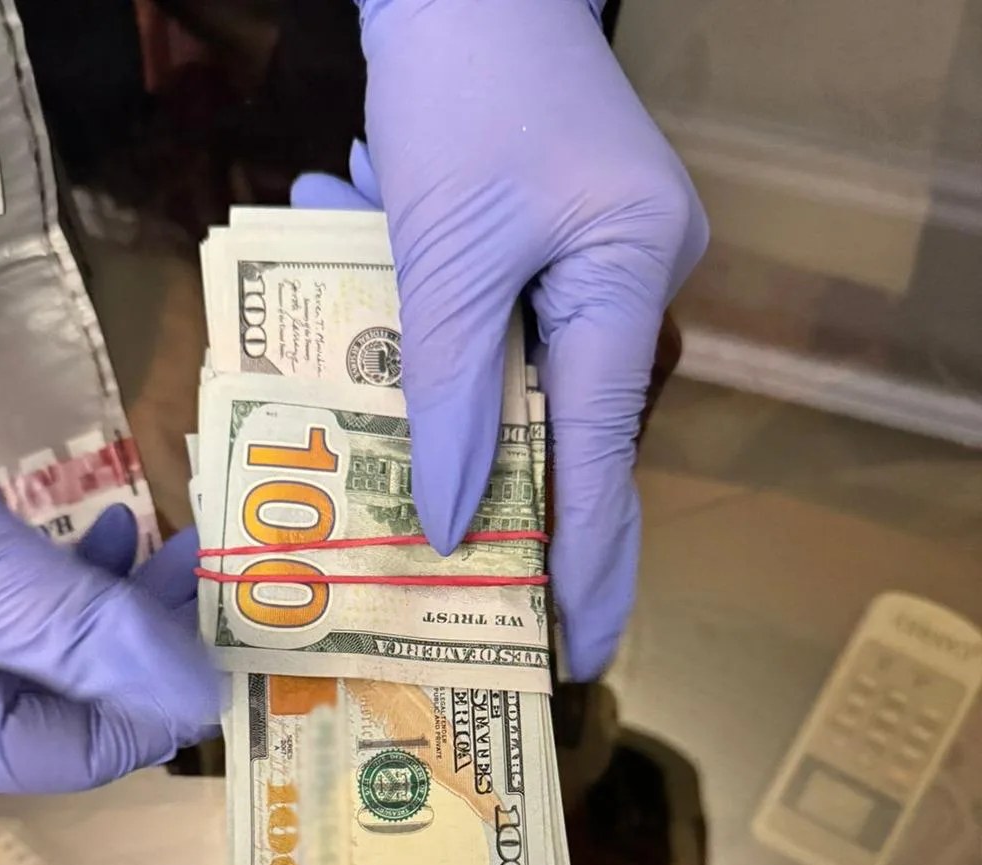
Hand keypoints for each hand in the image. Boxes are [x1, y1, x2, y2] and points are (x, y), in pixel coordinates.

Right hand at [0, 401, 220, 793]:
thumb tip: (202, 700)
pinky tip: (111, 526)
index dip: (162, 708)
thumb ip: (92, 644)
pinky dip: (80, 567)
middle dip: (152, 639)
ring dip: (127, 595)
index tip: (227, 650)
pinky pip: (32, 596)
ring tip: (174, 546)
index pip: (82, 751)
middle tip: (208, 583)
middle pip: (80, 694)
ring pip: (64, 639)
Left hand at [292, 0, 706, 679]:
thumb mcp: (443, 252)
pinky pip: (500, 320)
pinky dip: (436, 322)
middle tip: (486, 598)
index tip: (579, 647)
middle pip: (571, 430)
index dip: (587, 560)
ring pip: (522, 374)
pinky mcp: (556, 248)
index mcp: (625, 280)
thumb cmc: (459, 89)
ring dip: (441, 380)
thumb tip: (455, 518)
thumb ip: (450, 392)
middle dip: (517, 501)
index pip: (603, 454)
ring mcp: (597, 265)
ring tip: (384, 378)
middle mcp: (628, 284)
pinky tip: (362, 246)